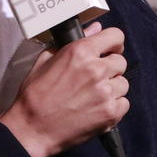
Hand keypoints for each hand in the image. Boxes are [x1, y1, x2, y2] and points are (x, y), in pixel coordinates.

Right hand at [0, 22, 128, 156]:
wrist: (32, 128)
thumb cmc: (35, 94)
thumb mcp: (47, 59)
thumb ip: (74, 42)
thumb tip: (95, 29)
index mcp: (80, 51)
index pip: (116, 36)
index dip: (113, 43)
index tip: (110, 50)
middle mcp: (96, 69)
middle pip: (121, 61)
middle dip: (110, 68)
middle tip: (95, 78)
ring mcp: (105, 92)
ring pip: (123, 83)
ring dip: (112, 88)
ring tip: (93, 96)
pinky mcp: (110, 113)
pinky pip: (124, 103)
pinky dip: (113, 106)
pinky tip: (96, 108)